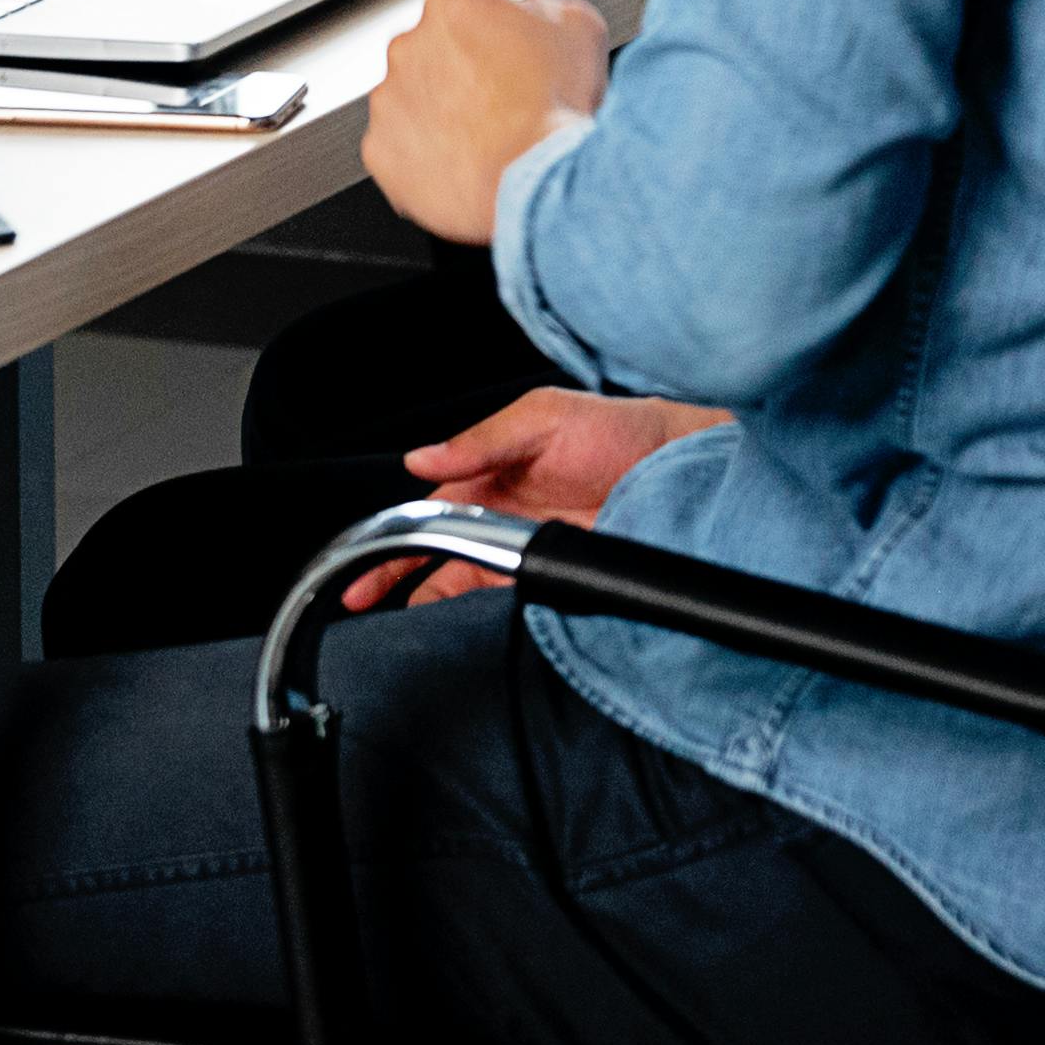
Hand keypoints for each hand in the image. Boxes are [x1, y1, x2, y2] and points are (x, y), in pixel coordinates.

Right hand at [345, 387, 728, 607]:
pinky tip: (457, 627)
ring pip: (463, 582)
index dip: (391, 537)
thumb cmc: (621, 428)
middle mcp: (503, 513)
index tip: (360, 562)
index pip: (426, 510)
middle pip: (435, 553)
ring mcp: (528, 549)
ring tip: (400, 623)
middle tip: (358, 600)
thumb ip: (481, 440)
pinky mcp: (557, 577)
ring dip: (430, 601)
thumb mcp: (544, 417)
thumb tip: (421, 457)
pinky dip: (476, 616)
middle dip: (393, 577)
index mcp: (489, 471)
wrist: (685, 468)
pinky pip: (506, 602)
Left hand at [362, 0, 610, 241]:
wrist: (540, 179)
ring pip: (409, 99)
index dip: (481, 26)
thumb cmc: (555, 110)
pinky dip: (422, 154)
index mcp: (449, 7)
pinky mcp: (381, 151)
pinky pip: (396, 147)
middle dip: (455, 70)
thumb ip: (544, 7)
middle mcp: (407, 48)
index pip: (455, 1)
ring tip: (481, 135)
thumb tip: (538, 12)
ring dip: (436, 112)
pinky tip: (460, 161)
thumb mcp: (579, 28)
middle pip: (427, 50)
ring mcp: (389, 101)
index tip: (495, 46)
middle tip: (495, 96)